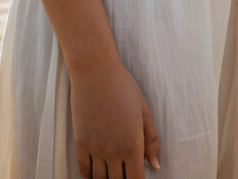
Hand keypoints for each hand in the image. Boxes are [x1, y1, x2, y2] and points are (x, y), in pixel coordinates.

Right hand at [70, 59, 160, 177]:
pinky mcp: (81, 142)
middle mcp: (114, 151)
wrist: (95, 70)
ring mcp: (96, 148)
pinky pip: (84, 170)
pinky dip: (89, 176)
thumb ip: (151, 140)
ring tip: (110, 174)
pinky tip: (95, 173)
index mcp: (133, 144)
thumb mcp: (143, 111)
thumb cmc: (122, 86)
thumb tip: (156, 166)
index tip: (136, 178)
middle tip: (122, 173)